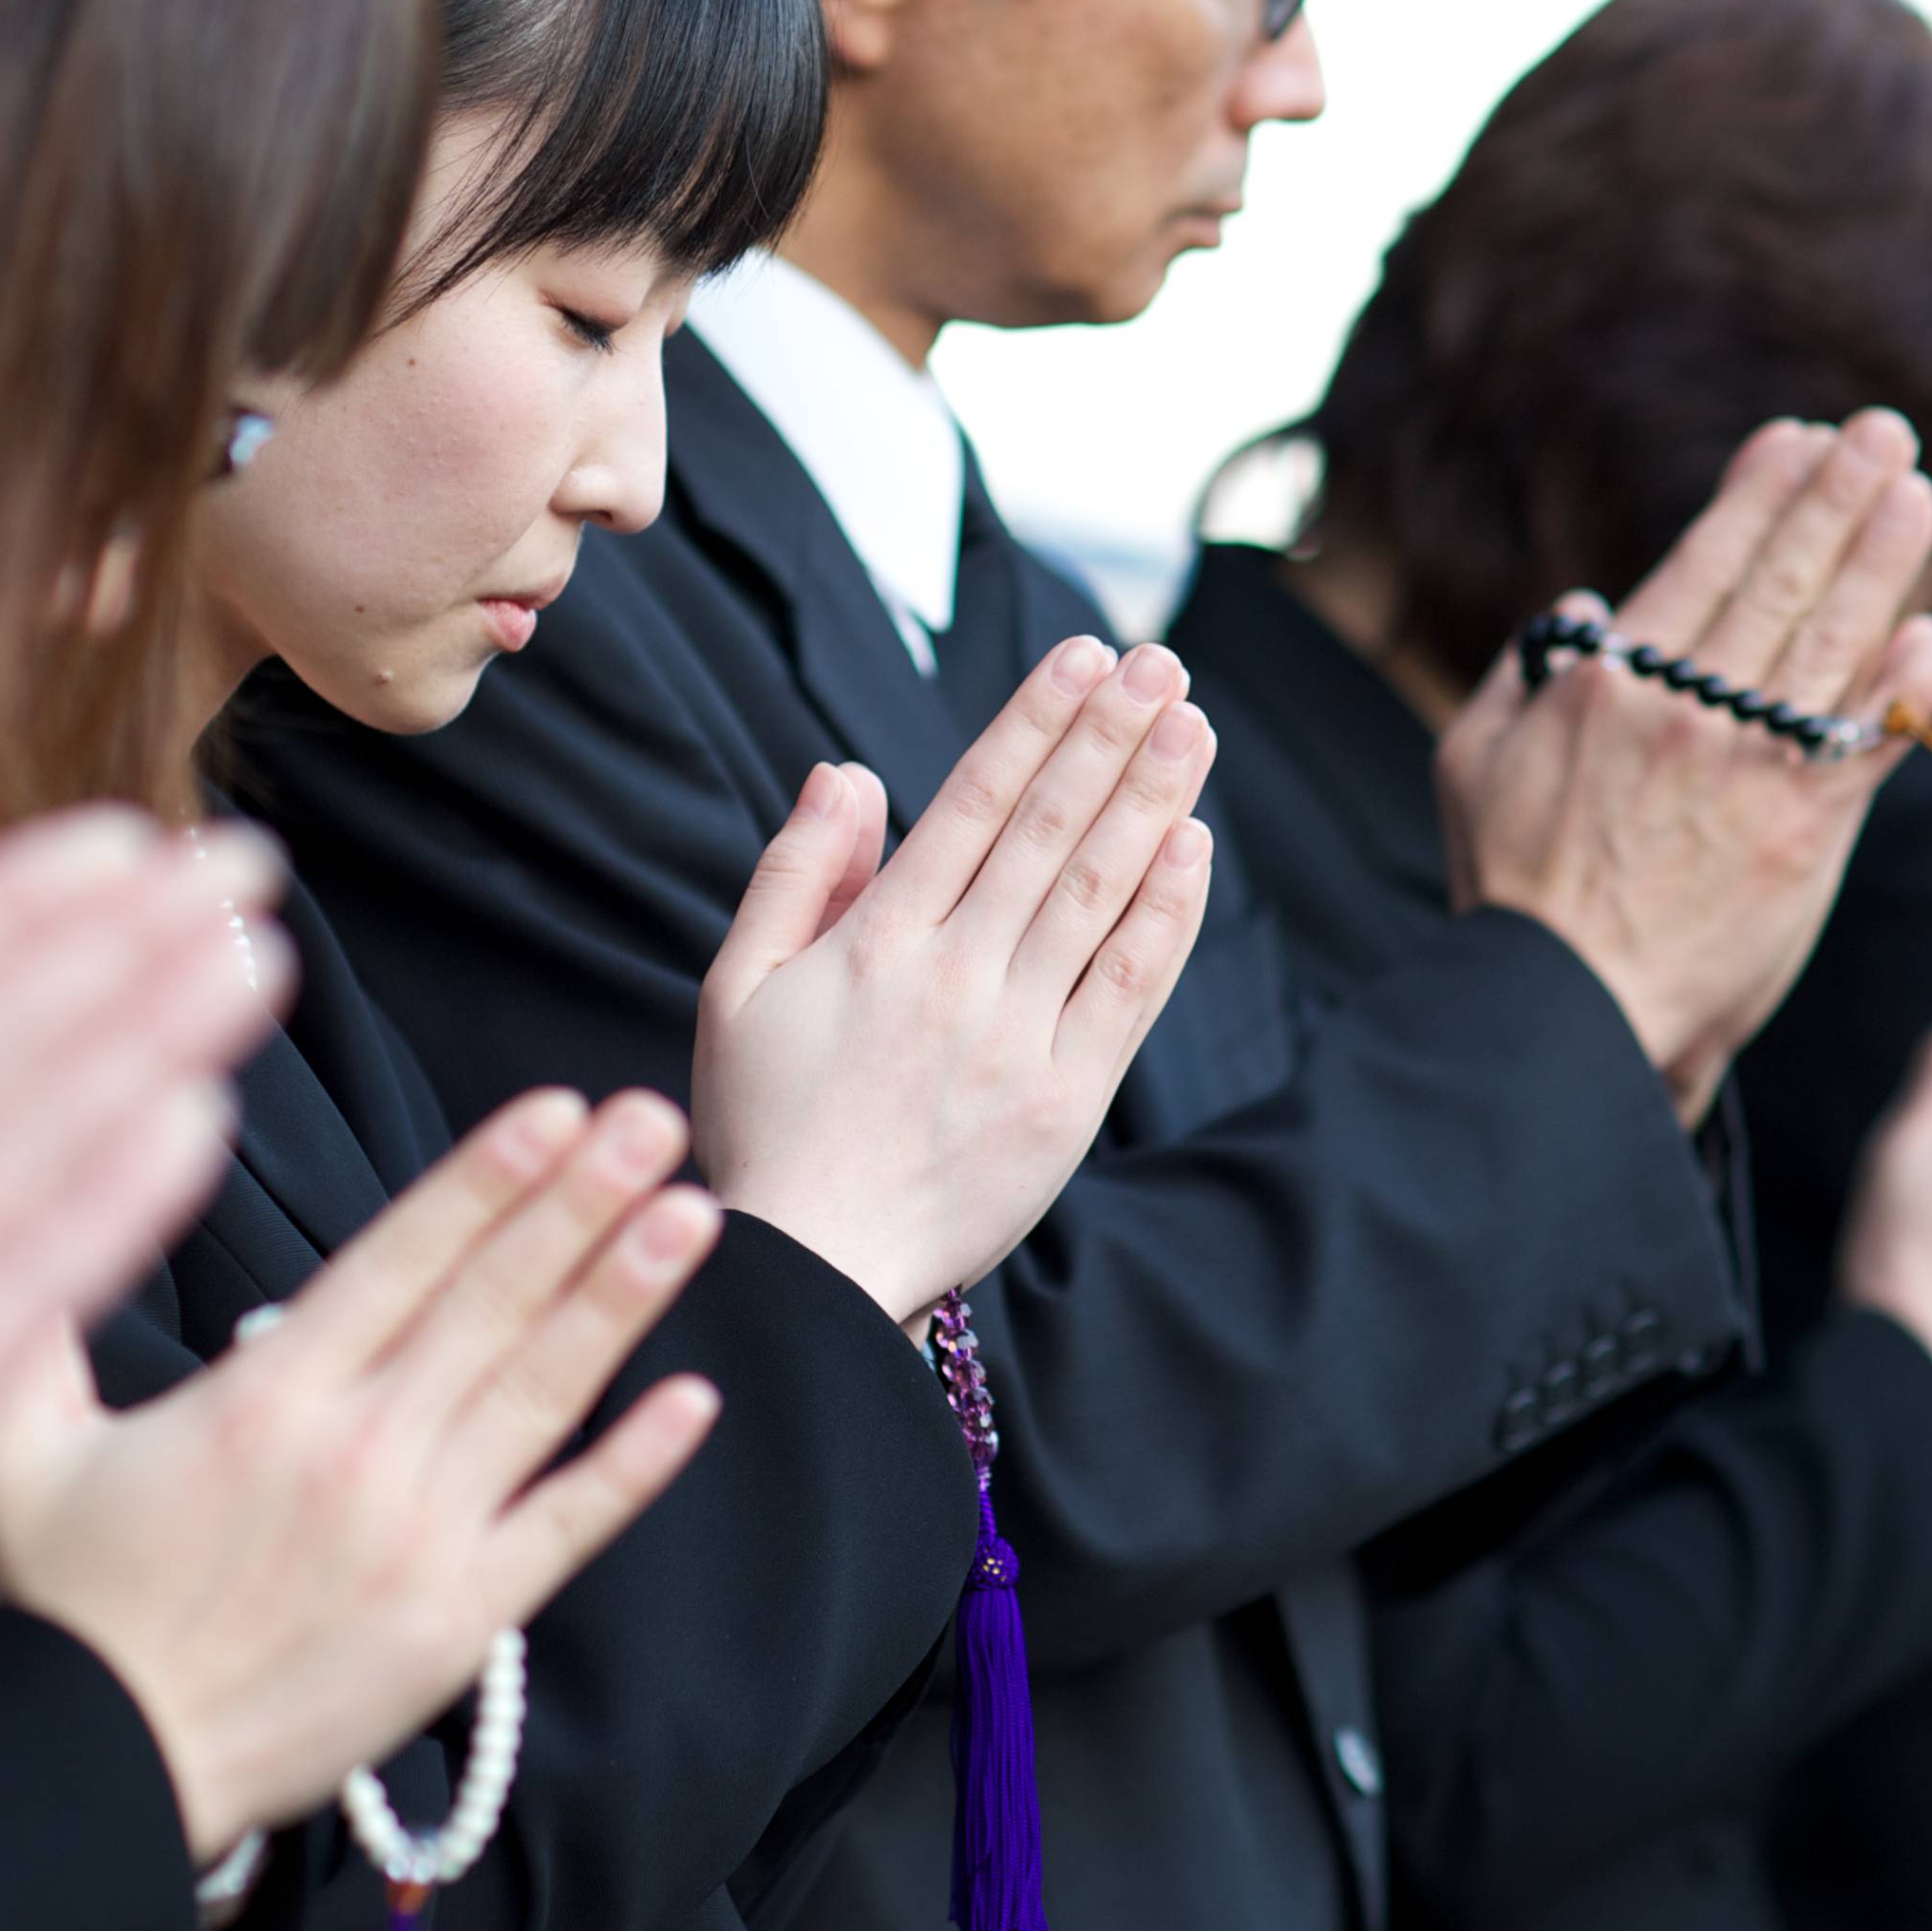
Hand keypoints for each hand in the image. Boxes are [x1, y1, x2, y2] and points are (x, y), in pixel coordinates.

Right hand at [0, 809, 275, 1660]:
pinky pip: (51, 1282)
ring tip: (257, 958)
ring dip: (164, 1042)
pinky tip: (206, 1120)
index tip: (119, 842)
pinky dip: (133, 1195)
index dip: (16, 904)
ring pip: (48, 1143)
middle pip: (3, 1045)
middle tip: (243, 866)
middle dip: (132, 944)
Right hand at [0, 1088, 726, 1860]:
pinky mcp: (460, 1621)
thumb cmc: (62, 1611)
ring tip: (692, 1215)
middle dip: (579, 1201)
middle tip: (654, 1120)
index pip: (401, 1258)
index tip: (558, 1110)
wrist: (107, 1779)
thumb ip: (30, 1327)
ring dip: (622, 1299)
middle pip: (492, 1302)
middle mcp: (358, 1451)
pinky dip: (634, 1465)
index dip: (486, 1178)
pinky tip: (695, 1398)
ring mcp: (421, 1535)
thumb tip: (34, 1206)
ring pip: (542, 1393)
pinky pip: (565, 1527)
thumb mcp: (11, 1450)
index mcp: (267, 1398)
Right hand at [693, 637, 1216, 1323]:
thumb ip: (796, 874)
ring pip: (1094, 897)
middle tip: (1157, 664)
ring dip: (1149, 802)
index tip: (1080, 657)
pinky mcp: (1066, 1103)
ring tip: (1191, 726)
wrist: (814, 1272)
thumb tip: (849, 772)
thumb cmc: (764, 1125)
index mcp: (876, 943)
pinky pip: (1127, 992)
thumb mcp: (738, 989)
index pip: (970, 803)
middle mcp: (954, 979)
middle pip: (1046, 833)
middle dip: (1107, 737)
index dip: (1032, 722)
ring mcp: (1016, 1041)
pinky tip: (1193, 848)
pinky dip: (1163, 917)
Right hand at [1435, 412, 1931, 1116]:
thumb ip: (1523, 673)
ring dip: (1881, 561)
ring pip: (1830, 643)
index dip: (1756, 495)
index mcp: (1608, 683)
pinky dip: (1909, 687)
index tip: (1795, 439)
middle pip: (1780, 582)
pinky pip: (1868, 745)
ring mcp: (1752, 769)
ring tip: (1918, 494)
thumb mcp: (1471, 761)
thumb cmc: (1508, 889)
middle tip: (1883, 431)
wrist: (1564, 1006)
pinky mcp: (1802, 835)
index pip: (1703, 563)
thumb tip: (1586, 604)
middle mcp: (1689, 711)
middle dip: (1836, 497)